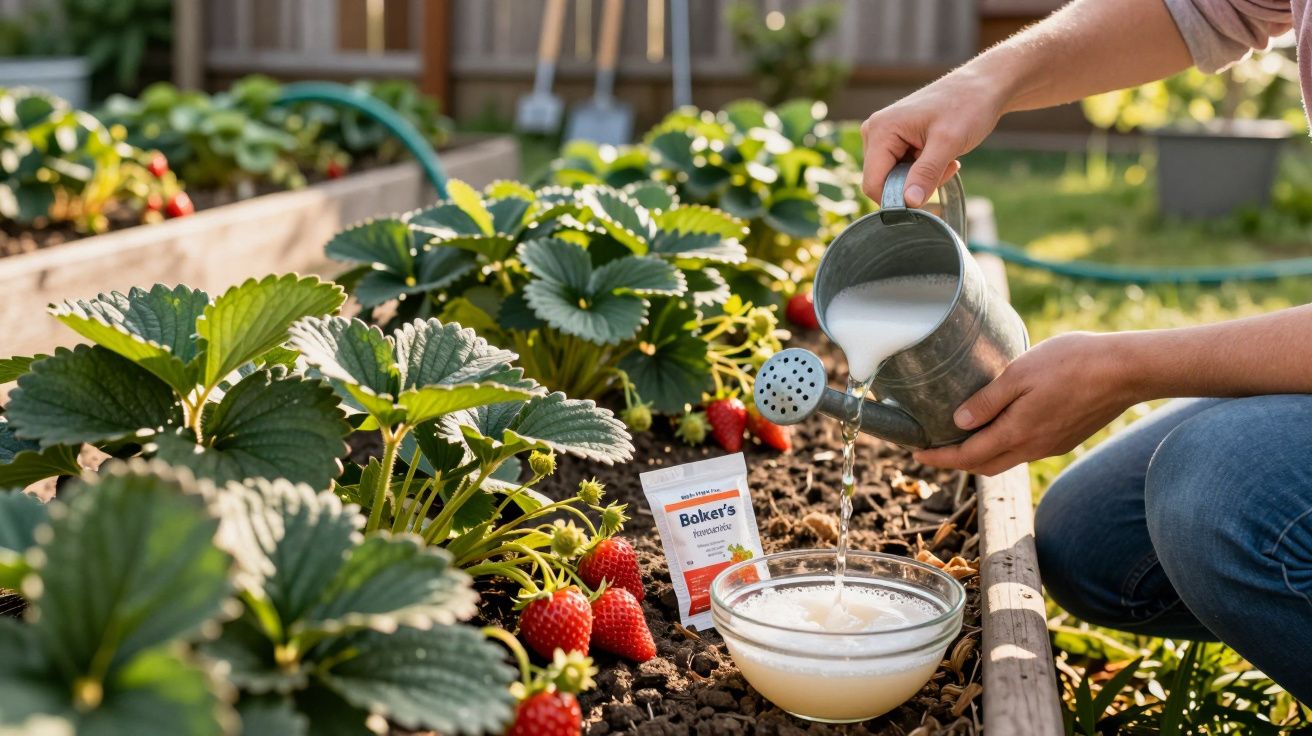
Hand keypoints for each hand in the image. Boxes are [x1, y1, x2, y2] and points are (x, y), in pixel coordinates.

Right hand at [860, 69, 1005, 206]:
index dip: (897, 198)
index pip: (873, 183)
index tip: (929, 193)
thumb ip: (926, 173)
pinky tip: (942, 156)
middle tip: (945, 168)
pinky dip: (925, 171)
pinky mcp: (896, 141)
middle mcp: (875, 132)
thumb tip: (909, 203)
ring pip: (895, 179)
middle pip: (883, 183)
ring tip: (947, 159)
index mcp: (880, 130)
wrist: (982, 87)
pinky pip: (903, 170)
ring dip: (923, 179)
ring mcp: (885, 137)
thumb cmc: (967, 106)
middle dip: (915, 185)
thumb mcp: (948, 142)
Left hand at [913, 333, 1138, 474]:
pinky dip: (1004, 446)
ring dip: (981, 454)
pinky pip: (1026, 450)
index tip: (916, 455)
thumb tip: (958, 422)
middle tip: (933, 448)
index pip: (967, 456)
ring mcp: (1051, 446)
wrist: (1126, 370)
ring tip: (962, 437)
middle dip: (956, 461)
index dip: (939, 458)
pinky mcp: (1065, 439)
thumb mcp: (1019, 374)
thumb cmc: (1072, 363)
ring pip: (1006, 460)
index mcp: (1017, 433)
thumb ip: (988, 400)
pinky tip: (1001, 426)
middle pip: (984, 465)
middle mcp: (1033, 448)